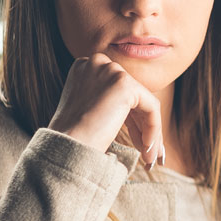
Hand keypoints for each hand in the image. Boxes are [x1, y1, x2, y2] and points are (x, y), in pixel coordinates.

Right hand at [47, 54, 163, 168]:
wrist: (67, 146)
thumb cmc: (73, 137)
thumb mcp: (88, 110)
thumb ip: (107, 102)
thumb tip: (135, 113)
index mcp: (85, 67)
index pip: (118, 92)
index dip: (130, 119)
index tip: (136, 141)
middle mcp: (97, 63)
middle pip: (132, 97)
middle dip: (142, 126)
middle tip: (147, 150)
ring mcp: (111, 71)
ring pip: (144, 103)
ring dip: (149, 131)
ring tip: (150, 157)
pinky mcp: (124, 84)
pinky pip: (151, 108)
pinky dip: (153, 128)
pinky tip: (148, 149)